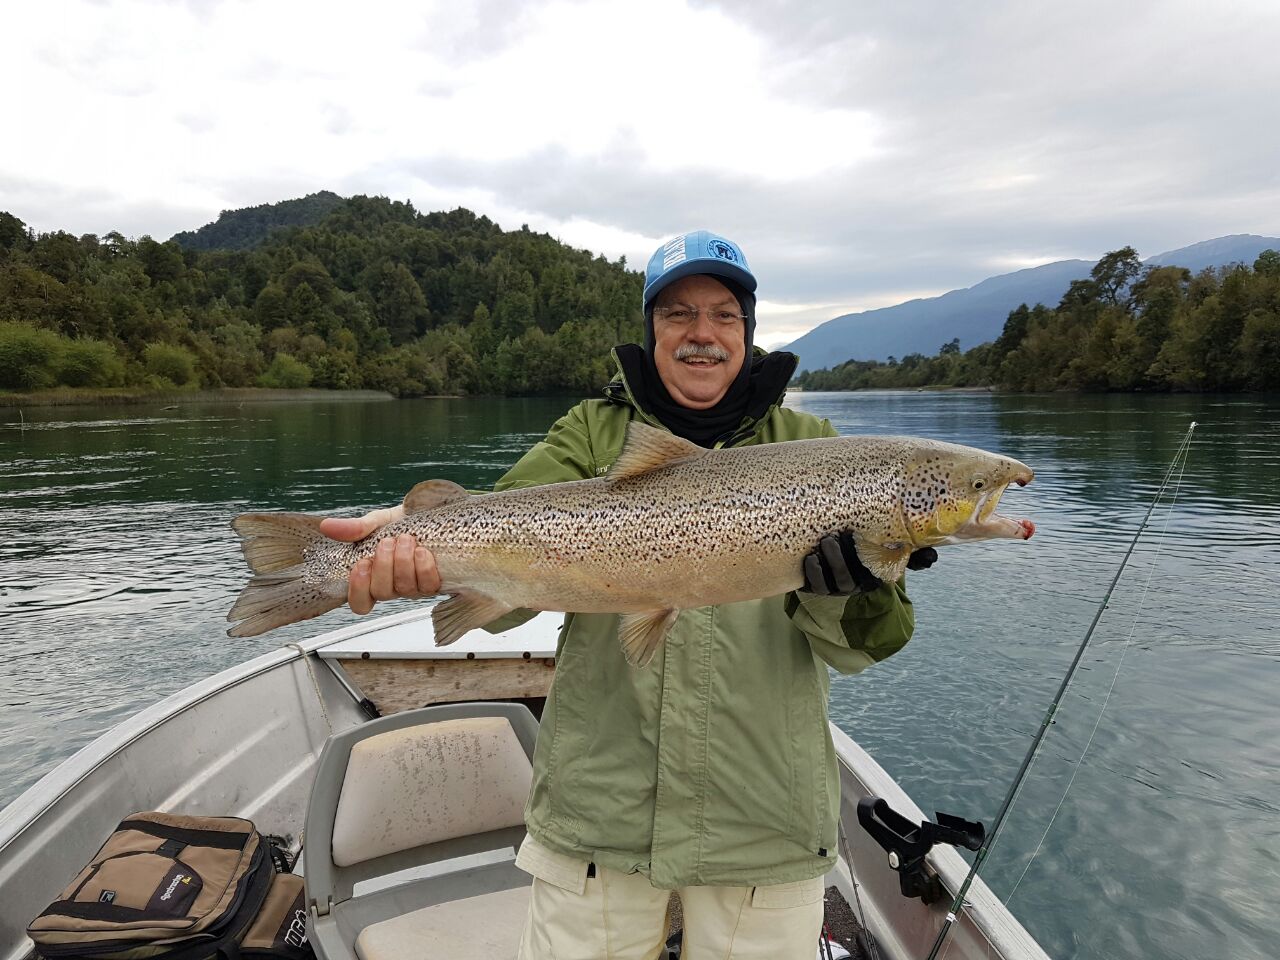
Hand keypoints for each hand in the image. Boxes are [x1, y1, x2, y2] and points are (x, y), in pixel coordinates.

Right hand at [319, 507, 440, 614]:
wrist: (432, 514)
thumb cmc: (404, 522)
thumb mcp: (377, 522)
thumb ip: (354, 528)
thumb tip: (326, 526)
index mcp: (374, 576)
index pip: (360, 602)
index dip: (358, 589)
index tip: (362, 564)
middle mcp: (393, 585)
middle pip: (381, 593)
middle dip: (383, 566)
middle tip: (387, 542)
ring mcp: (415, 585)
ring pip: (404, 590)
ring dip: (403, 563)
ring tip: (405, 540)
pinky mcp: (435, 582)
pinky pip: (428, 586)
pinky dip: (424, 567)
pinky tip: (422, 551)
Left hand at [802, 533, 938, 594]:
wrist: (833, 553)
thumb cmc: (863, 550)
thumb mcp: (888, 549)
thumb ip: (910, 552)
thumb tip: (932, 557)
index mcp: (872, 576)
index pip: (876, 574)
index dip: (875, 564)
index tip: (867, 542)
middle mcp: (854, 584)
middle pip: (849, 578)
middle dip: (843, 559)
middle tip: (837, 537)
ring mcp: (834, 587)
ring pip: (831, 583)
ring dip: (828, 563)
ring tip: (826, 542)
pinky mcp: (815, 586)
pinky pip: (814, 585)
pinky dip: (812, 573)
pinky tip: (811, 558)